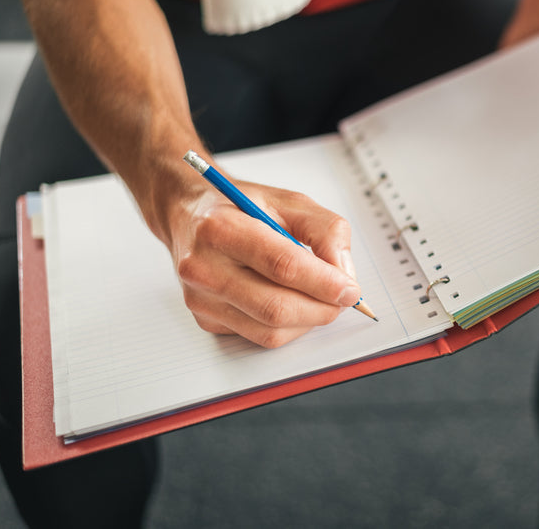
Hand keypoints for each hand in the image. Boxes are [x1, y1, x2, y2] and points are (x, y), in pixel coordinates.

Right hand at [166, 180, 360, 347]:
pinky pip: (258, 336)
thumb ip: (326, 230)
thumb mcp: (290, 201)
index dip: (324, 282)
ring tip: (319, 299)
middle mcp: (204, 267)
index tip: (350, 290)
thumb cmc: (240, 206)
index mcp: (221, 228)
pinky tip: (290, 300)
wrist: (188, 213)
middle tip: (342, 298)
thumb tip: (344, 273)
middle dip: (321, 308)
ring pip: (270, 331)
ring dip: (308, 321)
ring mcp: (200, 298)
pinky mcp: (205, 319)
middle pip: (276, 307)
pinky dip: (287, 326)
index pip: (282, 266)